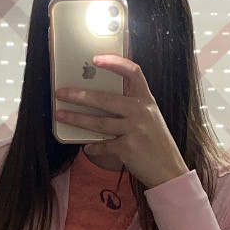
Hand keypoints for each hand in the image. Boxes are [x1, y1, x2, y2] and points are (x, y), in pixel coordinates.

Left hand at [55, 56, 189, 189]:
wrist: (169, 170)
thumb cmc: (156, 143)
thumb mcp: (149, 119)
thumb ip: (131, 108)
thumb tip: (98, 101)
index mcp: (147, 100)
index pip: (133, 72)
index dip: (115, 62)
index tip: (96, 58)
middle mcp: (142, 112)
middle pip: (105, 99)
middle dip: (79, 96)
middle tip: (61, 93)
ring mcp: (135, 130)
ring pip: (99, 122)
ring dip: (77, 119)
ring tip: (61, 115)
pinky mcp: (128, 148)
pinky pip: (103, 145)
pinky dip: (93, 146)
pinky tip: (87, 146)